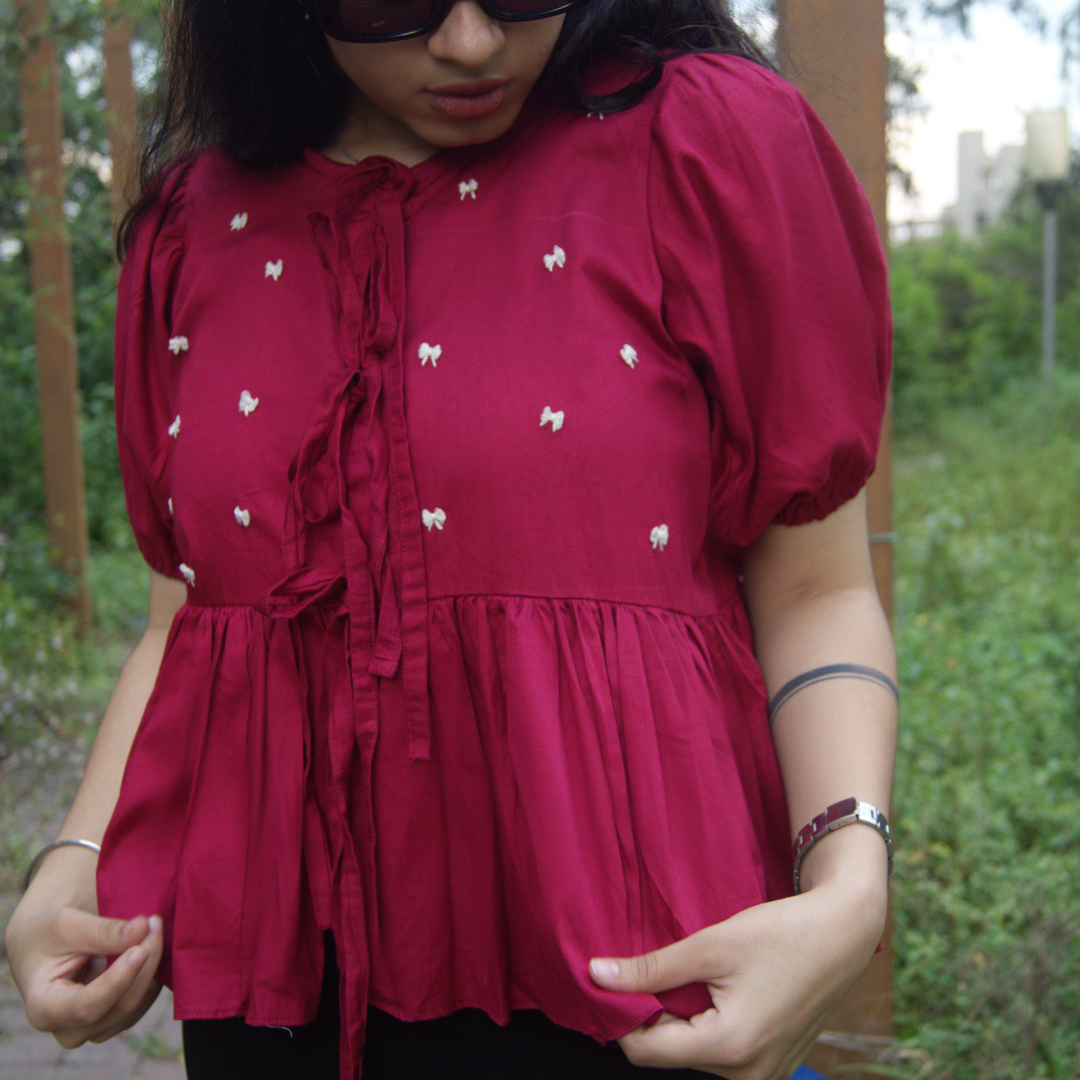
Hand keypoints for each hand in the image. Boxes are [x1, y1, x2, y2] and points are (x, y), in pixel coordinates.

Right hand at [6, 898, 164, 1048]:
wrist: (41, 946)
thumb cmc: (47, 934)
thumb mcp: (66, 924)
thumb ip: (103, 931)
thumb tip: (143, 928)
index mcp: (43, 1008)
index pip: (86, 1007)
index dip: (118, 981)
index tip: (140, 950)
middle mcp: (68, 1029)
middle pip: (120, 1006)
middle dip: (145, 962)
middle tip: (155, 922)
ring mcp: (93, 1029)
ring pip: (136, 1005)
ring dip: (153, 966)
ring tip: (153, 927)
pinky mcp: (113, 1020)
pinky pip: (143, 1002)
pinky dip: (152, 974)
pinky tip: (153, 946)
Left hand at [589, 862, 885, 1078]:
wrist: (844, 933)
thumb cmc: (781, 933)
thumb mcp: (710, 945)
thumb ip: (651, 968)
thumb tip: (596, 976)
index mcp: (730, 1049)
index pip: (644, 1050)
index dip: (623, 1013)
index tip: (618, 978)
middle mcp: (749, 1078)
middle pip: (670, 1053)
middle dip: (657, 1013)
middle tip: (667, 967)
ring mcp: (766, 1076)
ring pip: (695, 1052)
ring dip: (684, 1018)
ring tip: (701, 975)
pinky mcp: (775, 1066)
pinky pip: (722, 1053)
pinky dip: (710, 1024)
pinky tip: (722, 989)